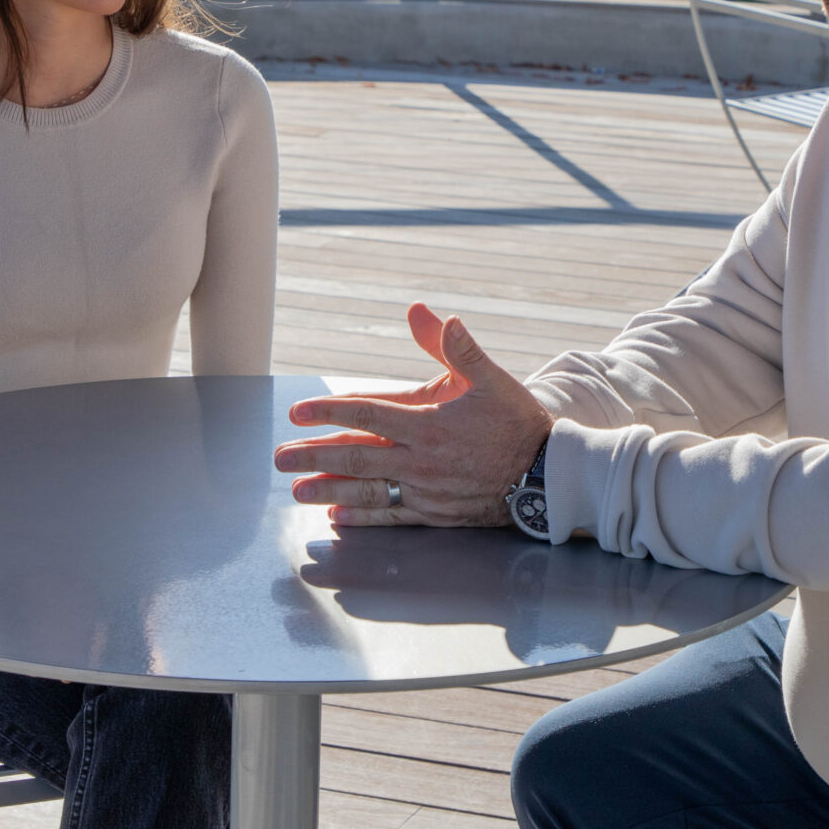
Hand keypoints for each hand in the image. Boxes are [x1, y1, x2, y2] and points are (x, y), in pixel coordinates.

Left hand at [275, 302, 552, 526]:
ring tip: (296, 490)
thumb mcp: (490, 377)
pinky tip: (337, 517)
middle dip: (313, 456)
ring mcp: (427, 491)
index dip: (328, 411)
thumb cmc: (518, 421)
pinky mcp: (436, 514)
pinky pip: (391, 517)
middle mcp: (422, 460)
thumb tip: (425, 311)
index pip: (366, 413)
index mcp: (429, 422)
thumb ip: (454, 347)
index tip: (299, 412)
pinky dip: (362, 517)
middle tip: (279, 457)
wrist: (549, 474)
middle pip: (355, 456)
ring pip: (367, 491)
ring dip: (328, 490)